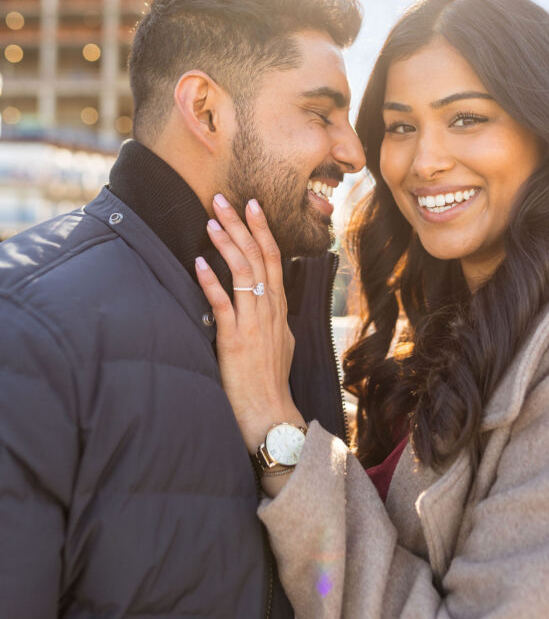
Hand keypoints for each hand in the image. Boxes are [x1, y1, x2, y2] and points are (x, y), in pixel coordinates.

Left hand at [195, 194, 304, 454]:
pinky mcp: (236, 342)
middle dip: (242, 226)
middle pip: (259, 258)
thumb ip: (270, 319)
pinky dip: (212, 282)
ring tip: (210, 222)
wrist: (272, 418)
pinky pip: (224, 306)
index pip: (273, 259)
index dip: (262, 230)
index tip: (252, 204)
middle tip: (224, 200)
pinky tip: (198, 263)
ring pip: (244, 275)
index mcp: (279, 310)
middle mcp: (270, 312)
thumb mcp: (279, 344)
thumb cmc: (270, 384)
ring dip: (227, 245)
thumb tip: (265, 300)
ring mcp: (255, 326)